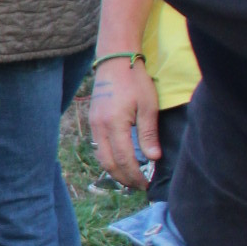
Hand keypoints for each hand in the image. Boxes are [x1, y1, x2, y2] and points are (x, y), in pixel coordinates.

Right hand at [89, 56, 158, 187]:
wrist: (115, 60)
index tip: (146, 183)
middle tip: (138, 185)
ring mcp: (93, 123)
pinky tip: (120, 160)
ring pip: (101, 156)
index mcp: (114, 123)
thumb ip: (149, 133)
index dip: (135, 174)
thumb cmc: (135, 80)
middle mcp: (100, 126)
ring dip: (114, 170)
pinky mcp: (93, 120)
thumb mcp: (148, 106)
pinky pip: (98, 146)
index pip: (124, 158)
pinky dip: (109, 158)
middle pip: (108, 162)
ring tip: (129, 177)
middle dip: (123, 177)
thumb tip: (153, 158)